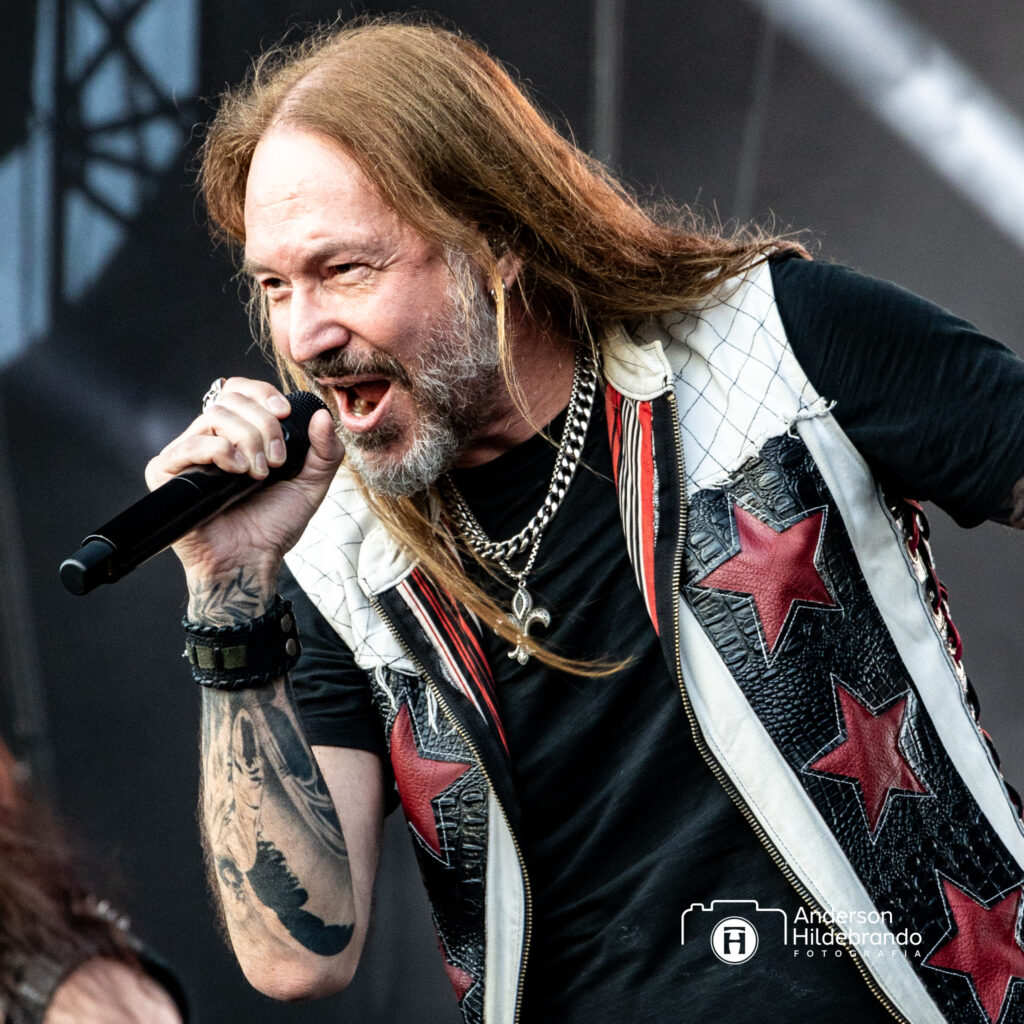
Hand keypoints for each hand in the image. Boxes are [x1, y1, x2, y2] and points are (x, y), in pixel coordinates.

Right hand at [145, 379, 343, 614]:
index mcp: (238, 434)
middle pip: (231, 400)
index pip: (241, 390)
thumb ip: (325, 450)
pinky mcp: (166, 473)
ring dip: (247, 440)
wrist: (251, 561)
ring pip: (214, 417)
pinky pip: (190, 445)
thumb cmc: (274, 525)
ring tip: (259, 473)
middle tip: (276, 462)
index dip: (263, 394)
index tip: (286, 414)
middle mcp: (210, 439)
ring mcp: (186, 454)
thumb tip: (322, 415)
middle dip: (263, 425)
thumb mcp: (311, 484)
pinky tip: (238, 471)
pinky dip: (220, 451)